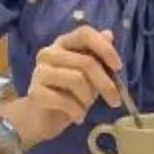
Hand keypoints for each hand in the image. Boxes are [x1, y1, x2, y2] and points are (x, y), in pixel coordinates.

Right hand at [15, 26, 125, 145]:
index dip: (104, 48)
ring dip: (87, 98)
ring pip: (77, 80)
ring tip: (85, 107)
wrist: (43, 119)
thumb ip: (98, 57)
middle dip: (105, 84)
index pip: (84, 33)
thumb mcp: (90, 77)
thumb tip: (109, 34)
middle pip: (86, 62)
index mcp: (63, 44)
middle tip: (115, 101)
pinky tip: (77, 117)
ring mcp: (40, 71)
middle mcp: (49, 53)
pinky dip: (77, 111)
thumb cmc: (69, 94)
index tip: (118, 67)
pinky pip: (65, 100)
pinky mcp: (35, 92)